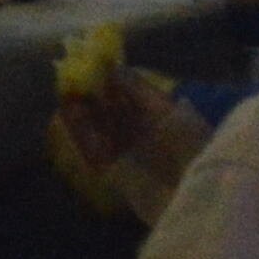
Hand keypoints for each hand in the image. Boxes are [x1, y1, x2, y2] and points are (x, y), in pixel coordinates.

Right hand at [50, 60, 205, 224]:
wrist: (192, 195)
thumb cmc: (188, 147)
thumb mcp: (168, 112)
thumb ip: (139, 91)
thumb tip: (115, 68)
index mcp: (162, 117)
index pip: (133, 94)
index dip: (113, 79)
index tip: (94, 62)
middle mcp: (144, 134)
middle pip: (113, 110)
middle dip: (94, 93)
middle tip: (74, 74)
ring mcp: (127, 153)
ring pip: (100, 127)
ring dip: (83, 110)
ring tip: (66, 90)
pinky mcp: (113, 171)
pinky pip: (92, 148)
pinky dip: (79, 131)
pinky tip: (68, 111)